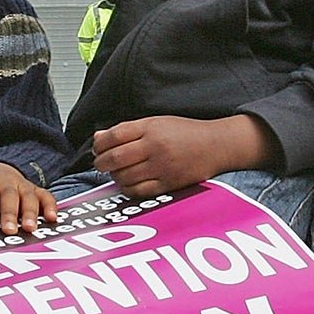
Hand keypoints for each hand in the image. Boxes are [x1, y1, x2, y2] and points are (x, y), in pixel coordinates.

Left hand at [0, 162, 58, 234]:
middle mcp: (7, 180)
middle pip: (10, 196)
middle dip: (10, 214)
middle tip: (9, 230)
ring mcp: (24, 184)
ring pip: (28, 197)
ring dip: (30, 213)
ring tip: (30, 229)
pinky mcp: (37, 191)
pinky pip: (46, 196)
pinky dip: (50, 206)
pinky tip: (52, 218)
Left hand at [91, 114, 279, 198]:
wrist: (216, 145)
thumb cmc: (186, 133)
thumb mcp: (156, 123)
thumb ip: (127, 130)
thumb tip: (98, 137)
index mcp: (150, 128)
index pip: (113, 136)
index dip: (99, 144)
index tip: (98, 148)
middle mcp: (155, 146)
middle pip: (115, 158)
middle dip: (102, 163)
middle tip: (101, 163)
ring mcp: (161, 166)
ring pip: (124, 176)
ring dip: (115, 177)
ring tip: (118, 172)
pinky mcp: (168, 184)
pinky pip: (139, 191)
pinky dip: (128, 189)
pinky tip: (129, 183)